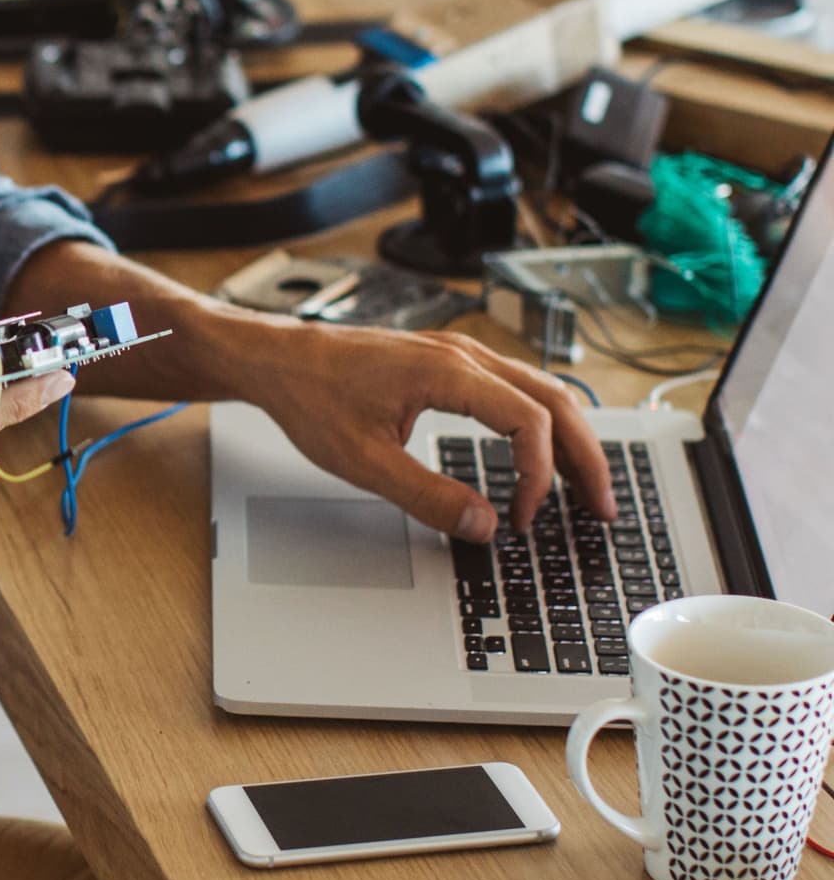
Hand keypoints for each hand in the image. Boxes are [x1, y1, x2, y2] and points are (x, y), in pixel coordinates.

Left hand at [244, 325, 617, 542]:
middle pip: (555, 401)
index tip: (524, 516)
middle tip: (602, 508)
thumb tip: (483, 526)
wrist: (277, 357)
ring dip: (569, 438)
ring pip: (540, 390)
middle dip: (586, 457)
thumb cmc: (310, 396)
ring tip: (584, 488)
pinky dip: (541, 421)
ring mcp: (457, 353)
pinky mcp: (447, 361)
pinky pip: (514, 387)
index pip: (530, 421)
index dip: (540, 475)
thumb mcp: (362, 461)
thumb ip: (426, 496)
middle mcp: (462, 354)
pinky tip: (541, 453)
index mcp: (446, 372)